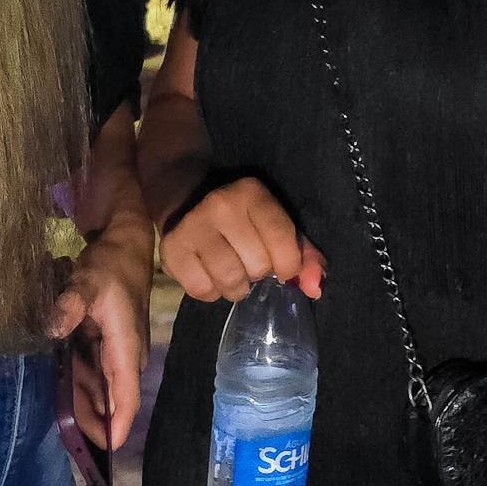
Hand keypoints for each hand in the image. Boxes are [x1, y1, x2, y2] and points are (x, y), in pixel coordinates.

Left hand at [51, 217, 151, 450]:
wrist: (125, 246)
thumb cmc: (111, 266)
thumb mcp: (89, 280)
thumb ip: (70, 303)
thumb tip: (52, 327)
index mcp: (125, 349)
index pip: (126, 396)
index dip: (117, 425)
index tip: (107, 452)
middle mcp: (123, 357)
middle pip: (109, 402)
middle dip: (92, 428)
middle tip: (71, 456)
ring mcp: (112, 354)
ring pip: (97, 392)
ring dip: (82, 412)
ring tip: (62, 440)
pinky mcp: (101, 347)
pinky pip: (89, 377)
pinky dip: (76, 391)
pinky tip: (57, 404)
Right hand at [158, 176, 325, 304]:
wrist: (188, 200)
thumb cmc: (243, 220)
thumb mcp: (278, 226)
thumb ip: (304, 256)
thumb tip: (314, 288)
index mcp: (252, 194)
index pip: (282, 240)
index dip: (288, 265)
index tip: (282, 267)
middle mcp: (220, 205)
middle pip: (257, 265)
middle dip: (258, 273)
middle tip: (250, 263)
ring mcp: (192, 226)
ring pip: (230, 281)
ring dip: (236, 287)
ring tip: (233, 274)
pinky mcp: (171, 250)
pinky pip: (202, 290)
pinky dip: (211, 292)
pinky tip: (210, 276)